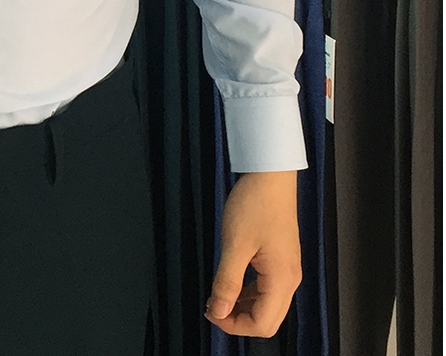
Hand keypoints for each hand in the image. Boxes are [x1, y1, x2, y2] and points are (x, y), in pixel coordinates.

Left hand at [205, 170, 301, 336]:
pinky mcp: (282, 259)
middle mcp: (291, 280)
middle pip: (268, 319)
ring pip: (268, 305)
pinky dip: (249, 292)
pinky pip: (267, 288)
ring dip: (243, 306)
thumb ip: (226, 281)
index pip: (263, 324)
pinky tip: (231, 283)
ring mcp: (288, 269)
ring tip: (218, 296)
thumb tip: (218, 312)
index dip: (235, 325)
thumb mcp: (235, 244)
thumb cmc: (254, 206)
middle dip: (239, 320)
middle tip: (213, 307)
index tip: (211, 312)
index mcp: (282, 280)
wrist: (271, 176)